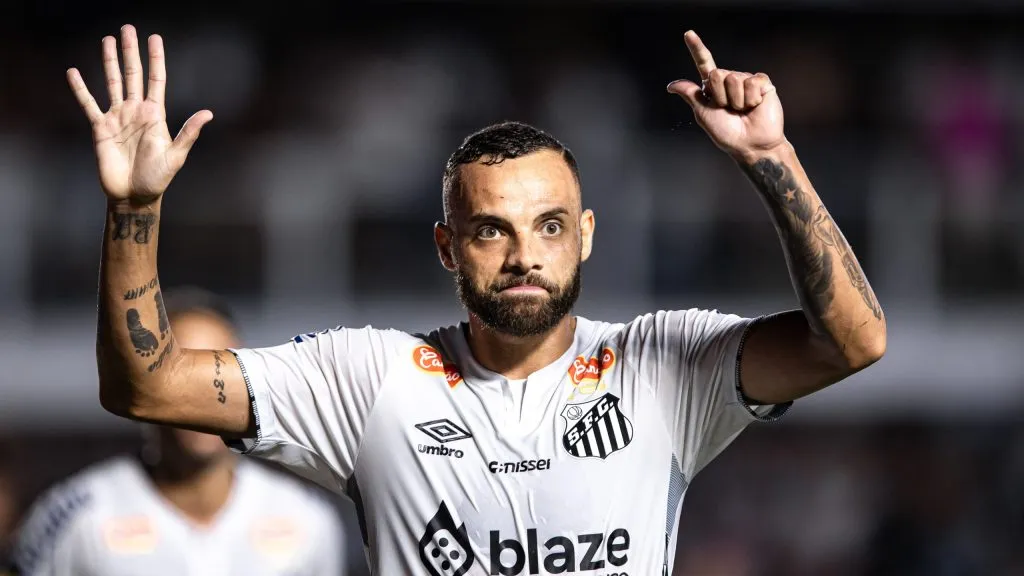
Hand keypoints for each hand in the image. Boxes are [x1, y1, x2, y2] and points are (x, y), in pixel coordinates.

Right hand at [67, 25, 211, 202]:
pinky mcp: (100, 128)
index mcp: (155, 115)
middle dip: (131, 52)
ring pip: (112, 82)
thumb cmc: (158, 178)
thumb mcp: (176, 155)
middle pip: (133, 75)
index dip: (155, 59)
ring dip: (110, 62)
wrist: (134, 195)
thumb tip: (208, 113)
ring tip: (107, 40)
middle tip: (128, 28)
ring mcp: (118, 118)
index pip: (156, 80)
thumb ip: (189, 133)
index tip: (155, 38)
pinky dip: (80, 89)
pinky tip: (73, 72)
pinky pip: (88, 104)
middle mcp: (136, 111)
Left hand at [667, 31, 784, 159]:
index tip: (688, 34)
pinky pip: (751, 82)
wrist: (751, 144)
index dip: (697, 48)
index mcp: (713, 87)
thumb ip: (691, 95)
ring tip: (742, 110)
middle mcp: (729, 80)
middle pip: (717, 74)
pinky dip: (751, 98)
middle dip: (720, 95)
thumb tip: (671, 85)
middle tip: (729, 110)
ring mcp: (746, 80)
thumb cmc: (727, 133)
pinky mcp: (762, 83)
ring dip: (736, 100)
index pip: (704, 63)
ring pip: (733, 78)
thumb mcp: (703, 114)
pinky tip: (755, 106)